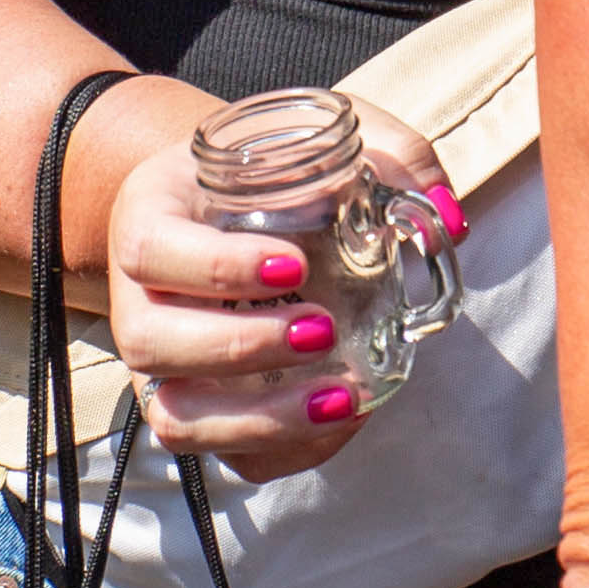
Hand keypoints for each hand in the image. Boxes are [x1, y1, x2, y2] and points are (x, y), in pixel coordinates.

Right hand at [103, 98, 460, 481]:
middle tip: (323, 330)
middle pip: (150, 342)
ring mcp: (161, 360)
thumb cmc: (277, 167)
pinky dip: (276, 448)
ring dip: (257, 417)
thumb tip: (450, 218)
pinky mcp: (192, 403)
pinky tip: (339, 421)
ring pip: (173, 414)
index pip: (152, 249)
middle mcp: (138, 295)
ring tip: (341, 396)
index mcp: (151, 213)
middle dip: (239, 348)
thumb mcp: (325, 138)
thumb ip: (394, 157)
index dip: (217, 267)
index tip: (296, 266)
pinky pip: (214, 449)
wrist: (222, 199)